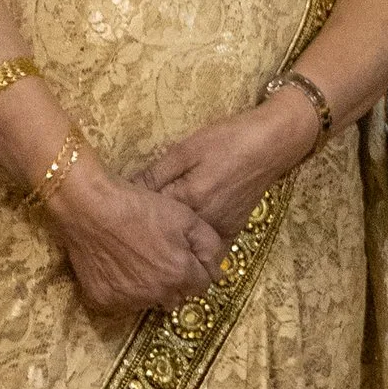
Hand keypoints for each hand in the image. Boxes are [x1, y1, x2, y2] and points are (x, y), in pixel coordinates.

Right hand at [45, 158, 225, 315]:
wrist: (90, 206)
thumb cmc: (139, 207)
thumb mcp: (185, 216)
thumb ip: (209, 245)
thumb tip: (218, 270)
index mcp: (180, 275)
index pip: (201, 286)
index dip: (195, 269)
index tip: (183, 256)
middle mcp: (156, 294)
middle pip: (175, 298)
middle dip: (174, 282)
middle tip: (159, 257)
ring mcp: (128, 301)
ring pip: (148, 302)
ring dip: (148, 288)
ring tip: (136, 260)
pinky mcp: (102, 301)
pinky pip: (120, 304)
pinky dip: (121, 291)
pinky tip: (116, 268)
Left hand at [141, 97, 311, 245]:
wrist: (271, 144)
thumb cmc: (226, 140)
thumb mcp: (184, 150)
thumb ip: (156, 174)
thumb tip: (125, 192)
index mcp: (189, 198)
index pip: (148, 217)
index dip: (130, 215)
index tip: (116, 212)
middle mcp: (204, 222)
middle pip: (165, 237)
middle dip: (146, 233)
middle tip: (129, 225)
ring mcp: (220, 231)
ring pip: (184, 246)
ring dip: (168, 241)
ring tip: (151, 233)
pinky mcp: (232, 234)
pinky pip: (204, 248)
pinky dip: (190, 246)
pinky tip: (179, 239)